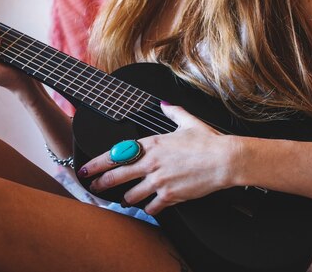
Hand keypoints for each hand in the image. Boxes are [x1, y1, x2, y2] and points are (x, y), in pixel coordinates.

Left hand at [77, 102, 240, 215]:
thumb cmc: (209, 142)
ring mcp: (159, 181)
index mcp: (152, 144)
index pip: (117, 154)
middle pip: (116, 177)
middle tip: (94, 188)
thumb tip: (165, 103)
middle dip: (101, 184)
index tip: (87, 169)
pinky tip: (149, 206)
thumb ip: (173, 112)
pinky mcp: (170, 196)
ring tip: (124, 199)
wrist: (225, 160)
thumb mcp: (188, 122)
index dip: (98, 163)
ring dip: (126, 198)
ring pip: (131, 195)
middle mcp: (151, 163)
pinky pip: (151, 207)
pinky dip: (149, 208)